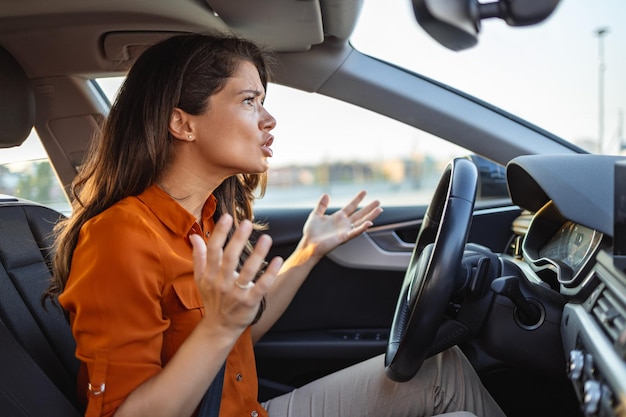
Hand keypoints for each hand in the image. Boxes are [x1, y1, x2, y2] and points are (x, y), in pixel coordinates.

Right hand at [189, 214, 282, 331]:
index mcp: (210, 274)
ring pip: (247, 272)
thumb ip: (199, 256)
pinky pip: (261, 287)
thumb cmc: (212, 299)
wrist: (219, 327)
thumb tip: (194, 235)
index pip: (214, 250)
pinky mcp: (250, 302)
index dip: (220, 233)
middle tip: (247, 222)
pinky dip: (269, 274)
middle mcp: (222, 283)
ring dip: (258, 254)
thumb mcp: (201, 279)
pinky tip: (277, 260)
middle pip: (230, 258)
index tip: (227, 217)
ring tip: (267, 238)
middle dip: (238, 239)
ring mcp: (236, 293)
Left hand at [300, 190, 382, 259]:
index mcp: (338, 217)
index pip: (351, 206)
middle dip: (369, 208)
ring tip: (379, 210)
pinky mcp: (343, 237)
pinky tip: (369, 223)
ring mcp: (345, 230)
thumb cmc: (311, 232)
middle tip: (378, 201)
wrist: (309, 244)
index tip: (364, 192)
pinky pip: (355, 232)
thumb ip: (321, 205)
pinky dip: (362, 228)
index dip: (357, 199)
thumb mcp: (315, 215)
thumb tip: (326, 195)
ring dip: (370, 216)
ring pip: (361, 222)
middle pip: (360, 214)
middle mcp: (344, 224)